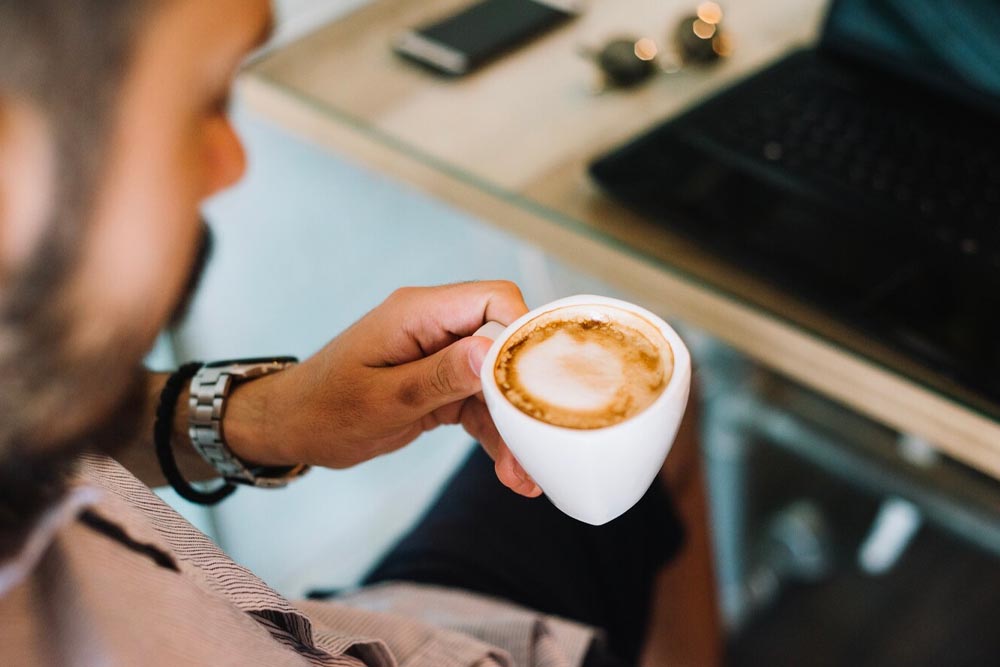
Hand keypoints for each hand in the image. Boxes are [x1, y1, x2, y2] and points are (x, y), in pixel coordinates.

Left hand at [225, 281, 541, 496]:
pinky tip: (509, 470)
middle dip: (522, 394)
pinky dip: (494, 435)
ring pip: (496, 383)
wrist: (292, 428)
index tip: (539, 382)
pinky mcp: (441, 384)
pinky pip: (479, 404)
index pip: (493, 299)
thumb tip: (491, 353)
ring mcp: (440, 356)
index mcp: (419, 313)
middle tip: (539, 442)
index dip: (524, 333)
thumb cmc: (323, 409)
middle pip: (503, 344)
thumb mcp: (382, 399)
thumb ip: (438, 376)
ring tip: (524, 476)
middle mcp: (436, 327)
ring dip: (511, 427)